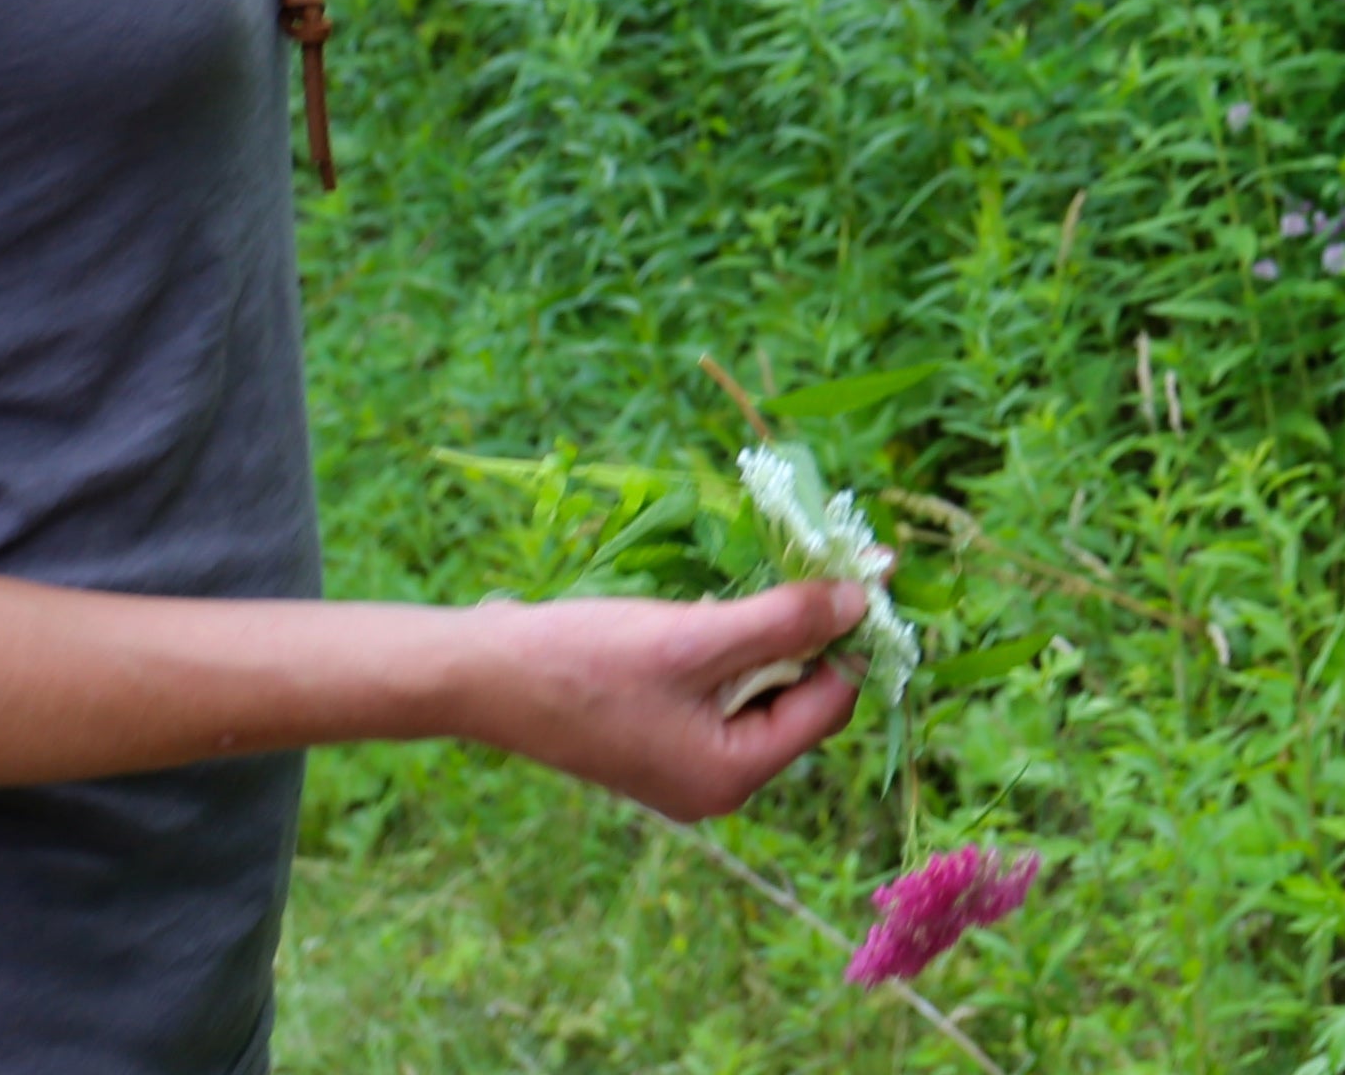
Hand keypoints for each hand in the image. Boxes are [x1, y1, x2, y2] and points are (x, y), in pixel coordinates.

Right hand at [458, 578, 869, 816]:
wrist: (482, 676)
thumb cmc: (585, 661)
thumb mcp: (694, 636)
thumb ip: (784, 621)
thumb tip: (863, 600)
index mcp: (734, 774)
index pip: (831, 703)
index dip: (849, 637)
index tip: (861, 568)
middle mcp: (718, 782)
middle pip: (802, 700)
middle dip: (811, 633)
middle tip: (817, 562)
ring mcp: (685, 764)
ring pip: (763, 691)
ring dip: (772, 634)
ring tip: (770, 577)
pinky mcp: (660, 737)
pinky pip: (723, 692)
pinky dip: (732, 648)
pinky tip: (715, 609)